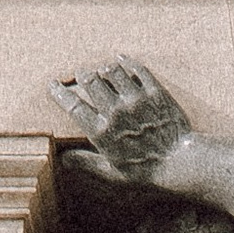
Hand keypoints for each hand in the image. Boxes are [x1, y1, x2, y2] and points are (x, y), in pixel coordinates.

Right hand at [51, 56, 198, 191]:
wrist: (180, 162)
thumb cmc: (145, 170)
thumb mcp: (112, 173)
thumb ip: (86, 163)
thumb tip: (63, 159)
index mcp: (102, 131)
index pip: (73, 105)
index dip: (59, 93)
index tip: (53, 85)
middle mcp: (116, 112)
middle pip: (90, 81)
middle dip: (83, 76)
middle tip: (82, 75)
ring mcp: (136, 100)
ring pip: (112, 71)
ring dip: (104, 69)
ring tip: (103, 72)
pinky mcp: (155, 92)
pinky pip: (138, 69)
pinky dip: (127, 62)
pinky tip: (121, 59)